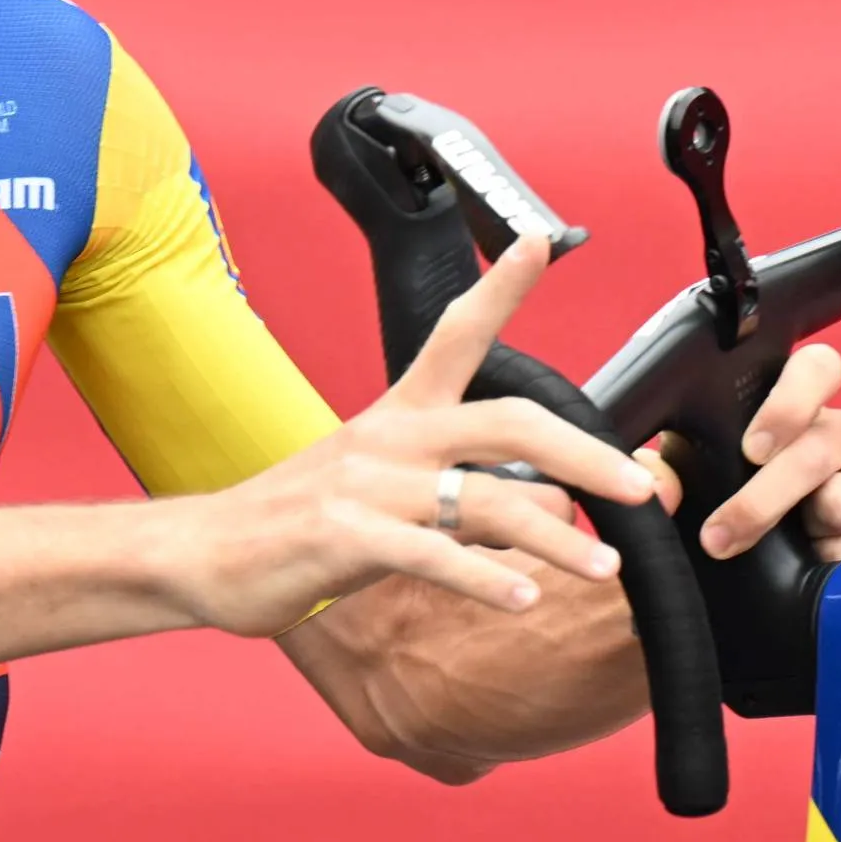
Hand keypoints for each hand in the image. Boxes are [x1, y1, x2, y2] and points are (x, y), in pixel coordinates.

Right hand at [176, 240, 655, 635]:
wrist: (199, 555)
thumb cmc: (298, 524)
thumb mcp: (382, 490)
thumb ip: (465, 495)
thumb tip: (554, 512)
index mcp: (399, 414)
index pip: (455, 333)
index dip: (500, 287)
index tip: (541, 242)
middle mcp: (390, 437)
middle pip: (509, 423)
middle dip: (585, 454)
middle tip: (640, 488)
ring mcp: (367, 484)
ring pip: (486, 502)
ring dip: (555, 537)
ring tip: (605, 568)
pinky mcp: (344, 535)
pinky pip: (435, 554)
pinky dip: (487, 578)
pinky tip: (525, 598)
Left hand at [635, 343, 840, 566]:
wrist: (752, 587)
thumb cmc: (725, 513)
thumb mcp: (689, 488)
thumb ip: (663, 476)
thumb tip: (653, 484)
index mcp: (792, 411)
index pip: (817, 369)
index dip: (791, 399)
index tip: (751, 448)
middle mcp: (840, 436)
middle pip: (826, 440)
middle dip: (771, 493)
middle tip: (725, 533)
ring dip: (813, 526)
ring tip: (787, 551)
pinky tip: (819, 566)